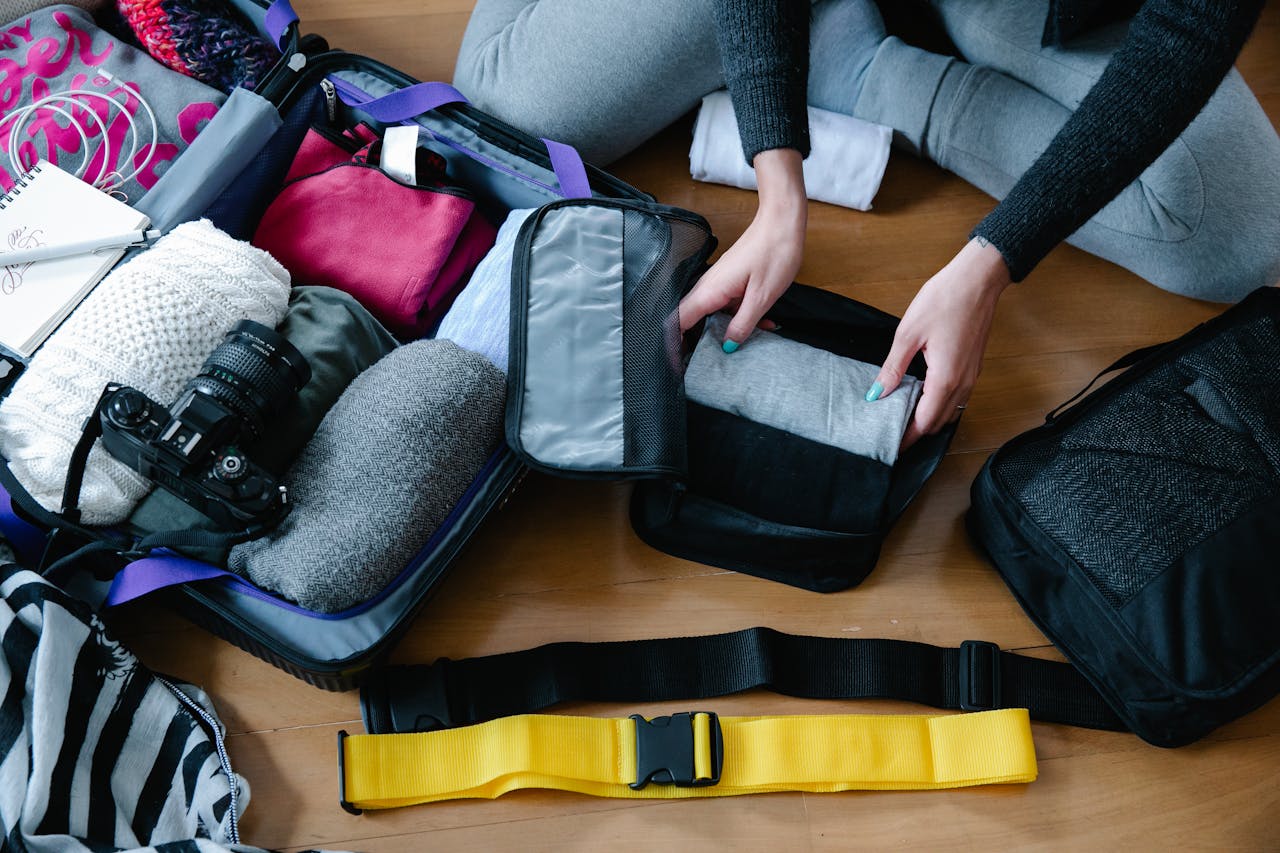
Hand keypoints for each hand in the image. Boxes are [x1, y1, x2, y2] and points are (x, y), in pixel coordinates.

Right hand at [679, 148, 805, 345]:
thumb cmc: (774, 254)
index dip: (674, 344)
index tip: (680, 363)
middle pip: (690, 321)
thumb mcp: (762, 298)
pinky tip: (762, 323)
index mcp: (710, 292)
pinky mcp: (729, 282)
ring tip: (748, 342)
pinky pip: (726, 306)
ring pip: (710, 315)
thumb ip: (742, 324)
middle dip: (699, 342)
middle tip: (715, 361)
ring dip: (725, 330)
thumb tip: (728, 346)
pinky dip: (739, 317)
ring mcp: (718, 283)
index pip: (678, 322)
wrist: (782, 224)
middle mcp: (708, 287)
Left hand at [867, 238, 1011, 447]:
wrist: (978, 279)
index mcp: (945, 379)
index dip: (907, 438)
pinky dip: (939, 404)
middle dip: (917, 433)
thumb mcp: (908, 334)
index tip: (890, 446)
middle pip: (939, 422)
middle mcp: (962, 383)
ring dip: (929, 419)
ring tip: (903, 418)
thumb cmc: (944, 300)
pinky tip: (920, 394)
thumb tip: (876, 394)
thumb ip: (893, 368)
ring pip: (949, 411)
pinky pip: (956, 396)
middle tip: (892, 434)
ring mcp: (971, 376)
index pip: (925, 423)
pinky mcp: (973, 366)